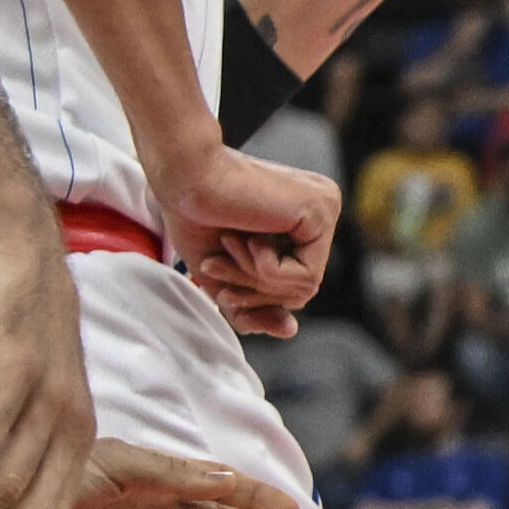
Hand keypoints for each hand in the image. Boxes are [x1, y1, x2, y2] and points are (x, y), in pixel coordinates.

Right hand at [155, 139, 343, 338]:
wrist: (182, 177)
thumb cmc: (196, 216)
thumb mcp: (226, 275)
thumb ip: (253, 305)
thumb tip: (290, 330)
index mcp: (303, 223)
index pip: (295, 286)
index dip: (254, 297)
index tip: (218, 285)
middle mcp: (322, 213)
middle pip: (302, 291)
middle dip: (253, 291)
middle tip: (215, 265)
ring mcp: (326, 209)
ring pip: (305, 288)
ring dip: (254, 278)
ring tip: (229, 244)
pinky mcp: (322, 211)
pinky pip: (305, 276)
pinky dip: (266, 269)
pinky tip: (247, 237)